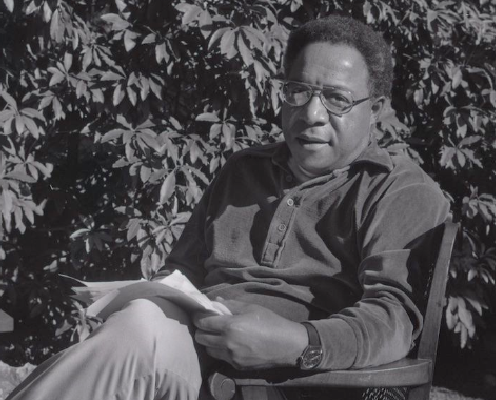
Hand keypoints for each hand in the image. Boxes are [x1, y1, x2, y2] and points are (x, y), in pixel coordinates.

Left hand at [193, 300, 307, 369]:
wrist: (287, 344)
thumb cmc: (270, 322)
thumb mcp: (251, 308)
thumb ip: (230, 304)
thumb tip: (216, 301)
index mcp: (231, 326)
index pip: (203, 322)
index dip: (199, 317)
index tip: (200, 314)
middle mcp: (228, 343)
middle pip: (201, 338)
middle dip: (201, 330)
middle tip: (208, 324)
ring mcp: (231, 356)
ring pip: (208, 350)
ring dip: (209, 341)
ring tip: (217, 334)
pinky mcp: (236, 366)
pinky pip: (220, 357)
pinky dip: (220, 350)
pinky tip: (229, 344)